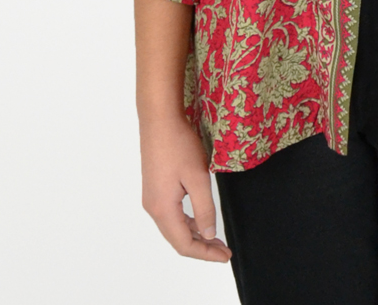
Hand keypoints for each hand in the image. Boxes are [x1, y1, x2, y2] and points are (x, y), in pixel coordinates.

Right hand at [139, 112, 231, 261]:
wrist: (159, 120)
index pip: (184, 244)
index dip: (206, 254)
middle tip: (224, 250)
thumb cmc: (178, 145)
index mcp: (163, 209)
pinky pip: (171, 215)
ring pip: (174, 227)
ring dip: (195, 235)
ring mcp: (152, 198)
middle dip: (202, 247)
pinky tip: (200, 220)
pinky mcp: (155, 188)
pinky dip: (187, 222)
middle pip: (178, 239)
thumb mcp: (198, 177)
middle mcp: (153, 208)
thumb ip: (204, 208)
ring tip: (216, 239)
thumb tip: (209, 234)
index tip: (225, 256)